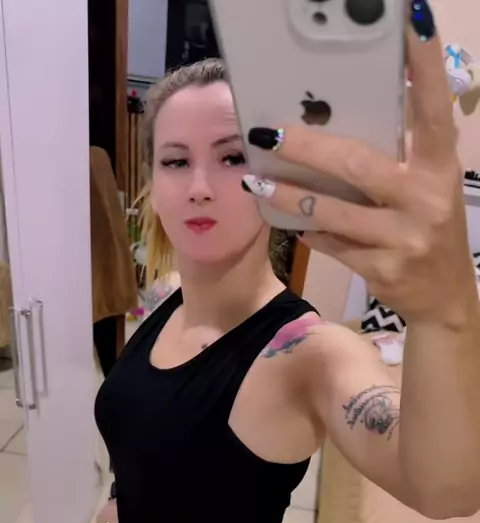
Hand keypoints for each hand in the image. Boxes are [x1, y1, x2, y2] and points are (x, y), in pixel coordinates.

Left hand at [242, 2, 477, 327]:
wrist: (445, 298)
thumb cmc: (430, 230)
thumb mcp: (428, 188)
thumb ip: (399, 158)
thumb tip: (339, 122)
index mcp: (441, 169)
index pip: (433, 109)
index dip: (424, 65)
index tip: (410, 21)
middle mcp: (426, 200)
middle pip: (357, 165)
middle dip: (307, 149)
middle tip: (267, 132)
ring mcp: (403, 238)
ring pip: (333, 212)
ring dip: (290, 196)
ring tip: (258, 179)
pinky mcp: (382, 270)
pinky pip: (332, 244)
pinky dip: (307, 230)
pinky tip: (286, 219)